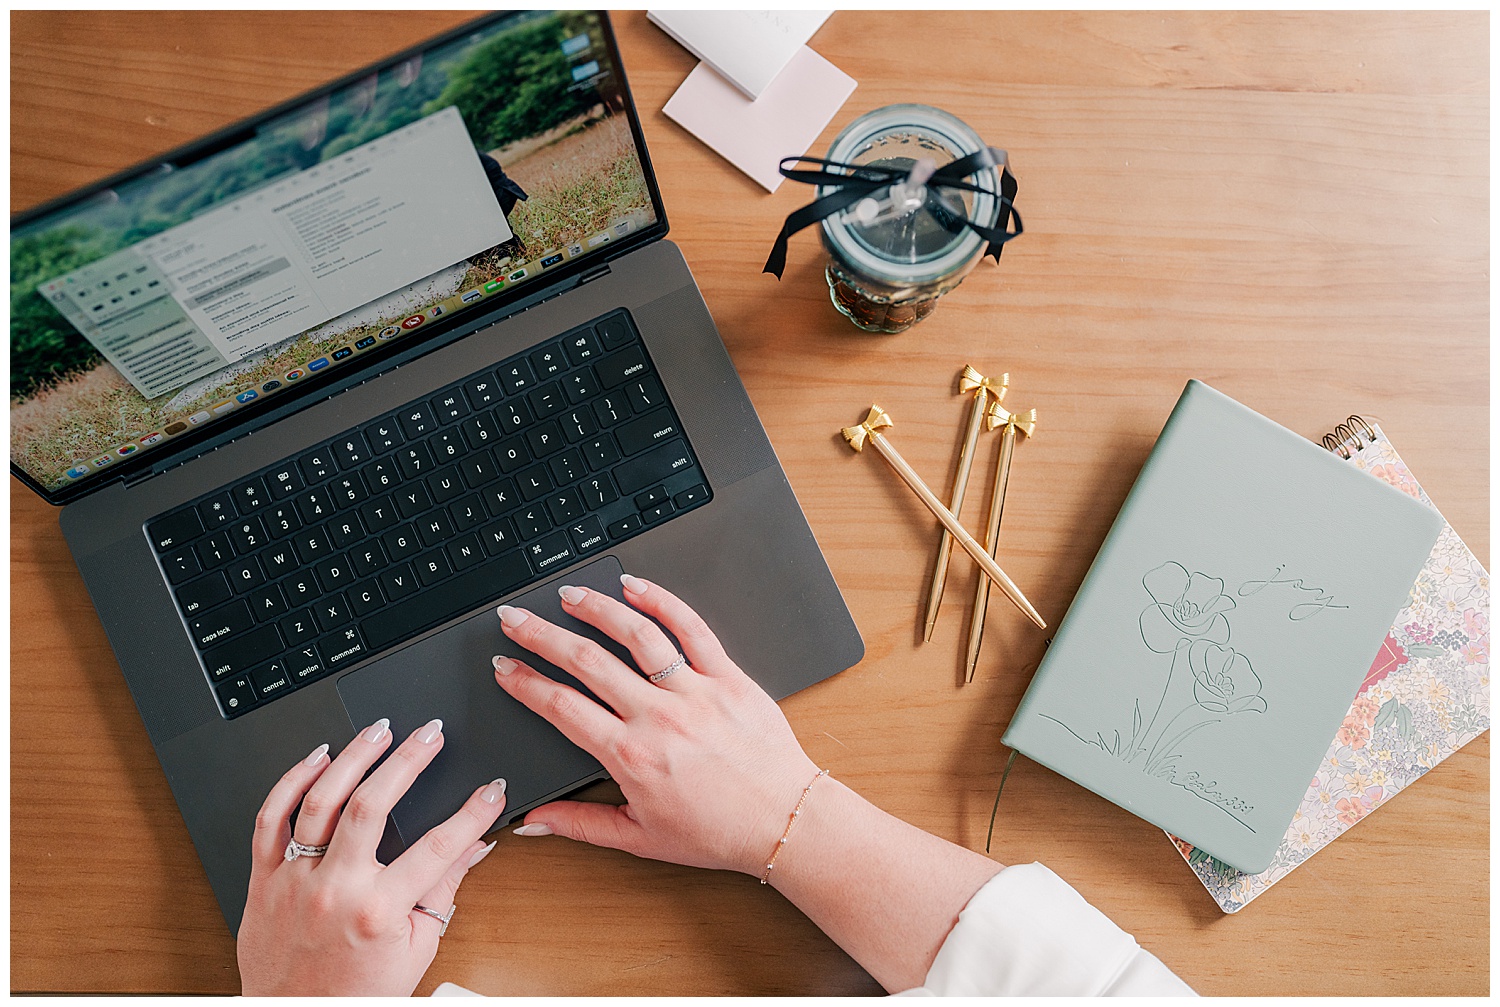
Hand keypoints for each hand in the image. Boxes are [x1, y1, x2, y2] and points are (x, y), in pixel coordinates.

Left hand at [237, 717, 506, 994]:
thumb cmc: (357, 993)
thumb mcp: (417, 947)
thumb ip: (445, 889)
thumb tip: (476, 846)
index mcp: (378, 912)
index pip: (438, 847)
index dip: (473, 813)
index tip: (491, 788)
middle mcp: (334, 890)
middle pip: (374, 804)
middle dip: (409, 759)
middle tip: (431, 733)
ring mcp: (294, 882)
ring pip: (321, 800)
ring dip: (353, 756)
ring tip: (379, 730)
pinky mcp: (263, 880)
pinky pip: (270, 819)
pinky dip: (292, 781)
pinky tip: (318, 757)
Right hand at [493, 574, 821, 875]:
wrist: (783, 822)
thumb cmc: (718, 832)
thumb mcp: (640, 839)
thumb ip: (580, 825)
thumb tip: (531, 820)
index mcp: (631, 756)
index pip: (562, 707)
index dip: (525, 684)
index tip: (505, 668)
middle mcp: (660, 717)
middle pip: (587, 662)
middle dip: (542, 636)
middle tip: (516, 620)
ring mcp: (696, 692)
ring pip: (637, 636)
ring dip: (596, 609)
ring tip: (569, 595)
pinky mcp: (729, 677)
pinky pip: (692, 629)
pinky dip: (662, 602)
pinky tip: (635, 586)